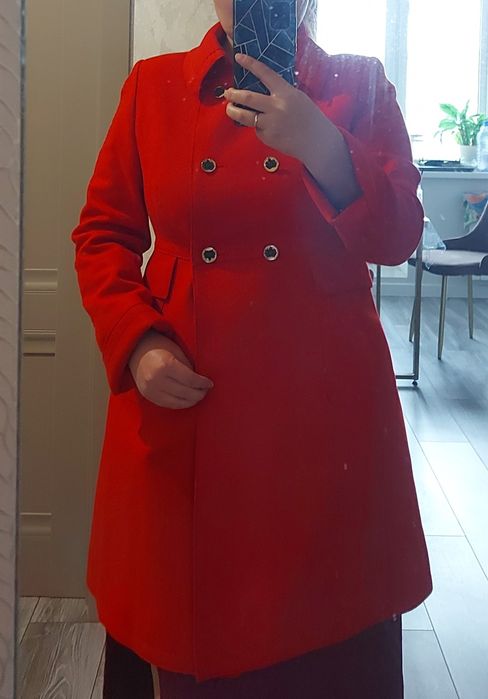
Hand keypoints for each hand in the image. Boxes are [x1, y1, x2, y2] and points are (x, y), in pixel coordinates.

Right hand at [128, 329, 213, 408]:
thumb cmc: (159, 346)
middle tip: (206, 390)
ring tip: (198, 396)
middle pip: (185, 393)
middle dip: (199, 393)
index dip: (202, 383)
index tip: (210, 384)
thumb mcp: (176, 352)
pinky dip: (180, 403)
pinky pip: (167, 404)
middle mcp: (156, 380)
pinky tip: (187, 400)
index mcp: (165, 365)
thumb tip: (200, 382)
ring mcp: (150, 390)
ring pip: (177, 402)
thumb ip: (188, 367)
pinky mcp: (147, 396)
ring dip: (191, 401)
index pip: (190, 380)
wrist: (135, 349)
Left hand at [225, 53, 361, 211]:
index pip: (265, 73)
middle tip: (227, 93)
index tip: (238, 57)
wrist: (317, 142)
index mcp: (286, 92)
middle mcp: (276, 106)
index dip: (250, 64)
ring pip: (245, 116)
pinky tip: (267, 129)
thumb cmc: (310, 118)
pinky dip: (258, 127)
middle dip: (233, 94)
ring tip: (230, 109)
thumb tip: (261, 90)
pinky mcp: (268, 137)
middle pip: (248, 97)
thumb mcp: (298, 98)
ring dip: (233, 111)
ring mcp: (270, 123)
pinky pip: (257, 129)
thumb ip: (280, 94)